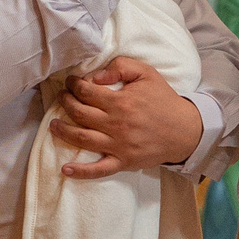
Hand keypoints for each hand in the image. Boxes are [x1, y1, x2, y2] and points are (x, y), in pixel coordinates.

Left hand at [51, 57, 203, 178]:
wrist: (185, 130)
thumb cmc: (164, 100)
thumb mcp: (147, 73)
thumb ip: (120, 67)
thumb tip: (95, 76)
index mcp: (120, 102)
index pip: (86, 92)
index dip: (74, 85)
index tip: (70, 82)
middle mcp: (115, 124)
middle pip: (79, 113)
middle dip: (65, 103)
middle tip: (61, 98)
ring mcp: (118, 145)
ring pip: (82, 139)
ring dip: (63, 131)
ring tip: (53, 125)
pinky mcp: (123, 162)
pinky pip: (99, 170)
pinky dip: (81, 172)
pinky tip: (65, 169)